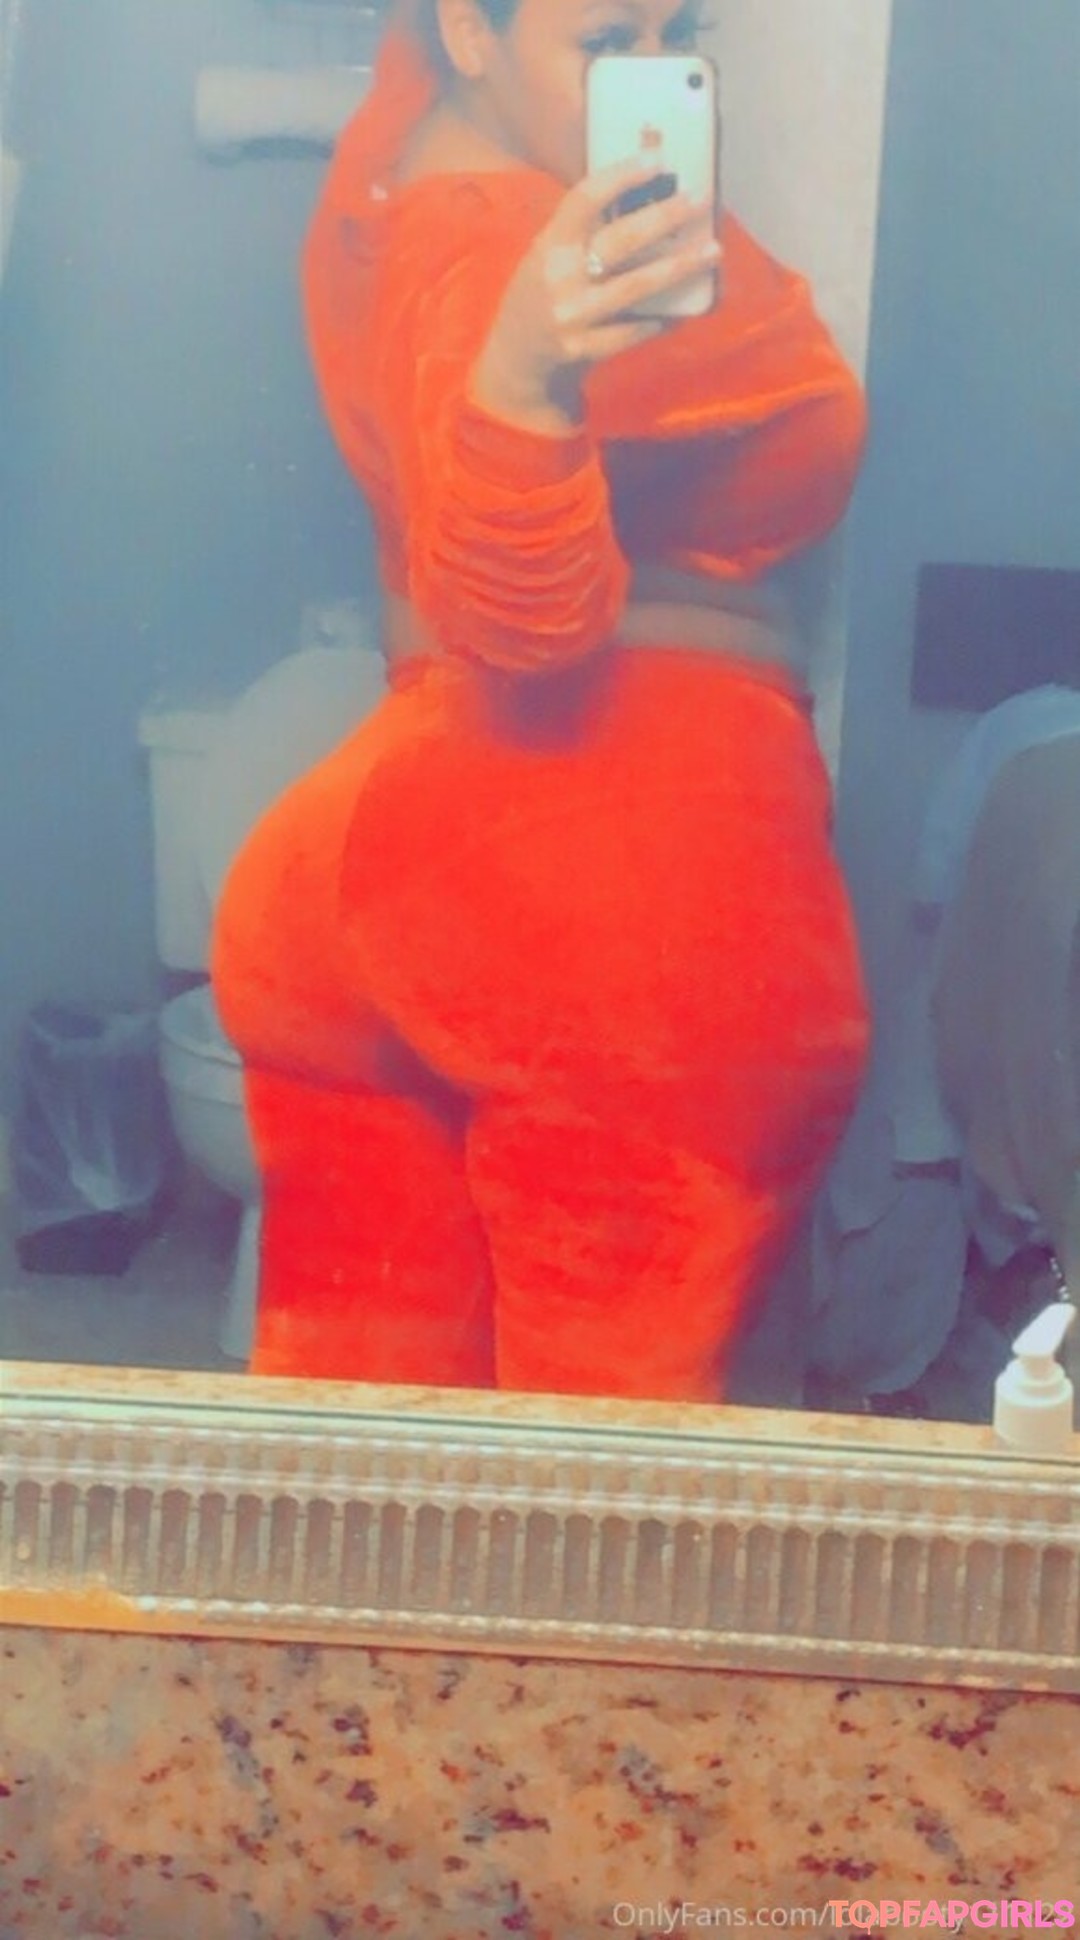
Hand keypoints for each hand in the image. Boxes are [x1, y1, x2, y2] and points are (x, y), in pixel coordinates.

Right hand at [470, 160, 720, 432]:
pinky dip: (660, 321)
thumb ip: (588, 228)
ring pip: (634, 287)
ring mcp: (572, 315)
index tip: (657, 157)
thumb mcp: (553, 252)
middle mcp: (560, 276)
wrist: (517, 356)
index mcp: (551, 243)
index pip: (585, 199)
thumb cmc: (544, 291)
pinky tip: (684, 311)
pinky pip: (632, 333)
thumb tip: (645, 186)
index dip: (621, 176)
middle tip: (700, 198)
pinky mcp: (584, 349)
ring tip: (712, 250)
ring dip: (677, 267)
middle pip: (619, 240)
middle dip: (663, 216)